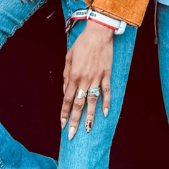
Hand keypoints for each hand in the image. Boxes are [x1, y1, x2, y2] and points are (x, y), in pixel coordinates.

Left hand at [61, 21, 112, 138]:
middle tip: (72, 134)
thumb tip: (65, 92)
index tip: (62, 125)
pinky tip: (105, 113)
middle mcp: (84, 80)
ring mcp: (96, 78)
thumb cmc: (82, 44)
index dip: (64, 113)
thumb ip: (66, 76)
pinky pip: (106, 91)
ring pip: (92, 101)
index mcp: (73, 76)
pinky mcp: (106, 74)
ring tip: (88, 129)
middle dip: (75, 120)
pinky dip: (106, 102)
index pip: (67, 99)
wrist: (98, 33)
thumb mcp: (68, 58)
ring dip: (90, 116)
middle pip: (78, 104)